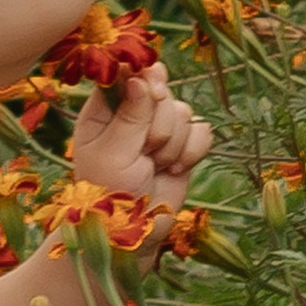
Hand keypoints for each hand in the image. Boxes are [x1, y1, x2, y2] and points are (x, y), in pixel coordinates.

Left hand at [69, 65, 215, 215]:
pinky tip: (174, 169)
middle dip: (159, 125)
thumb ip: (130, 115)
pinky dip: (192, 152)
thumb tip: (142, 78)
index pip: (128, 73)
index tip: (153, 95)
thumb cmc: (110, 194)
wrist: (135, 232)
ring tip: (153, 166)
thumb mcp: (112, 153)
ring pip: (184, 111)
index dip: (145, 79)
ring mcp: (159, 128)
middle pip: (162, 91)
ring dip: (172, 144)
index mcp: (104, 110)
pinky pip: (201, 130)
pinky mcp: (183, 145)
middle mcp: (132, 112)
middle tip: (145, 151)